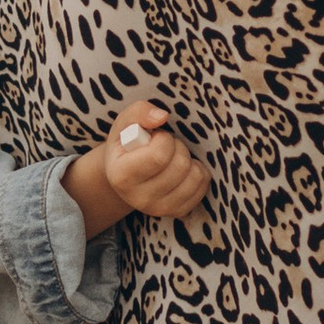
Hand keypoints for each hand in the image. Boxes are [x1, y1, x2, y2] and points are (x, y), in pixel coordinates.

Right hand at [67, 96, 209, 235]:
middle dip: (177, 147)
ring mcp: (160, 209)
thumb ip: (139, 112)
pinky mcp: (178, 212)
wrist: (127, 174)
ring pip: (195, 176)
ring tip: (172, 157)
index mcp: (121, 176)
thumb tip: (162, 116)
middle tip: (165, 146)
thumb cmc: (127, 143)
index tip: (156, 136)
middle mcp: (139, 199)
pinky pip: (203, 186)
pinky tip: (181, 169)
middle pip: (180, 166)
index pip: (158, 157)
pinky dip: (197, 171)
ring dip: (189, 159)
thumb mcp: (125, 123)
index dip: (164, 139)